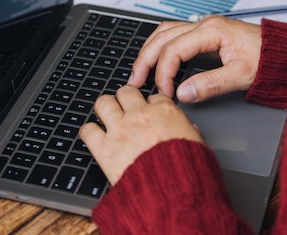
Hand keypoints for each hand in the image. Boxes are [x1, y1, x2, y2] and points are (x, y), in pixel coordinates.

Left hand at [80, 85, 201, 184]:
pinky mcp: (104, 148)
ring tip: (106, 117)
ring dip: (105, 109)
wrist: (173, 194)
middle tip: (125, 109)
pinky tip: (94, 136)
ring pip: (104, 102)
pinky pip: (88, 130)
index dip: (150, 104)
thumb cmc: (188, 173)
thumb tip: (189, 128)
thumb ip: (190, 132)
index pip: (154, 96)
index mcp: (165, 113)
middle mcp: (140, 116)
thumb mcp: (199, 147)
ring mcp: (120, 130)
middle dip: (125, 99)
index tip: (149, 111)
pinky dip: (89, 132)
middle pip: (126, 92)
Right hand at [127, 16, 260, 102]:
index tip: (166, 93)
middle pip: (162, 37)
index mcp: (211, 30)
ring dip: (149, 51)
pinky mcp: (205, 33)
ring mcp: (203, 27)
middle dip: (145, 60)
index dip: (164, 73)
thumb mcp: (241, 75)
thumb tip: (182, 93)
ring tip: (139, 71)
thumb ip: (210, 85)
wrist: (286, 52)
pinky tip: (155, 60)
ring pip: (164, 33)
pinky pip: (173, 35)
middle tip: (135, 81)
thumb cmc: (270, 59)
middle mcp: (204, 24)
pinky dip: (160, 47)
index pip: (174, 50)